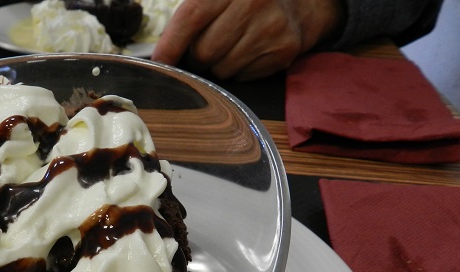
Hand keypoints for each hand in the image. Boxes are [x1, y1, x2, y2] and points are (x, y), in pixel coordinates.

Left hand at [151, 0, 345, 79]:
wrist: (300, 4)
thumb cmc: (245, 3)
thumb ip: (191, 16)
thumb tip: (161, 55)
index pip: (192, 16)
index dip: (171, 44)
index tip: (159, 62)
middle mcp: (253, 1)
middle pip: (204, 51)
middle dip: (198, 57)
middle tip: (206, 49)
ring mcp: (271, 26)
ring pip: (222, 69)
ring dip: (220, 65)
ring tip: (234, 46)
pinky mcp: (283, 49)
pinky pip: (243, 76)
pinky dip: (240, 71)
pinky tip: (251, 52)